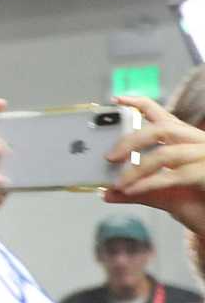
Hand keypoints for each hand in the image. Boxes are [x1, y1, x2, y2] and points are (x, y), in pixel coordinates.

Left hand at [106, 94, 204, 235]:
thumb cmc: (199, 202)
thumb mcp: (165, 194)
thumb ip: (138, 191)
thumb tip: (107, 193)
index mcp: (188, 140)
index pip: (163, 115)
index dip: (140, 104)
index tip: (118, 99)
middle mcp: (198, 142)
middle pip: (161, 129)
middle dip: (131, 141)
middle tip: (109, 157)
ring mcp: (204, 156)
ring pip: (165, 154)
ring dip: (136, 170)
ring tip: (117, 184)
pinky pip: (172, 176)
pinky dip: (147, 184)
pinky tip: (131, 191)